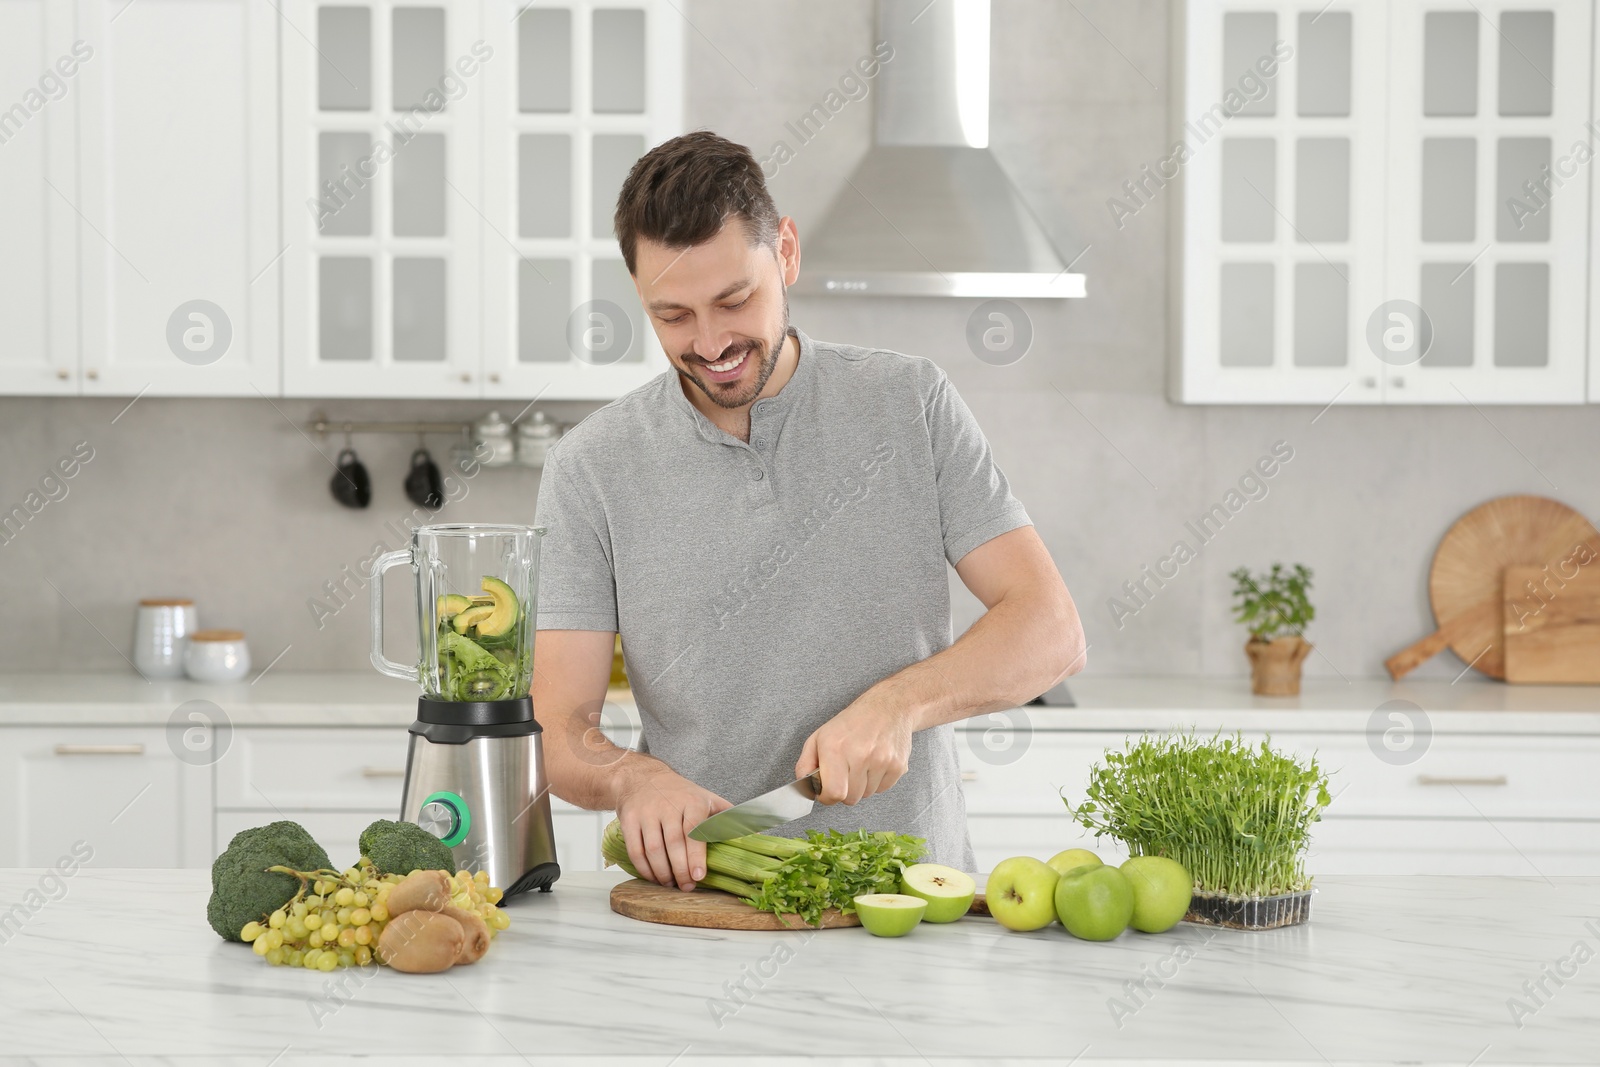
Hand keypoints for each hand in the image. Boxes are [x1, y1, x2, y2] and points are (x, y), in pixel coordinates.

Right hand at [612, 759, 730, 891]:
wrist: (642, 777)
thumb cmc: (680, 792)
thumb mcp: (707, 798)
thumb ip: (728, 817)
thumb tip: (755, 836)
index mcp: (692, 801)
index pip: (694, 831)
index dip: (696, 856)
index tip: (699, 876)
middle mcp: (668, 805)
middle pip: (673, 844)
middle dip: (680, 870)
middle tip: (687, 886)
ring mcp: (646, 813)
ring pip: (653, 850)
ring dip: (662, 873)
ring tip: (671, 884)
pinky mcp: (629, 820)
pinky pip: (635, 850)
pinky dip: (644, 869)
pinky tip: (653, 876)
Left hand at [794, 688, 914, 805]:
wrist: (888, 707)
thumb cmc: (851, 723)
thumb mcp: (819, 737)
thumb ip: (805, 764)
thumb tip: (805, 789)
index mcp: (836, 748)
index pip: (833, 793)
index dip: (828, 797)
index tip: (827, 792)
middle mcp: (860, 755)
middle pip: (850, 798)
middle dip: (844, 791)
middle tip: (845, 773)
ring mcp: (881, 761)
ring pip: (867, 795)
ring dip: (861, 786)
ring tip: (861, 764)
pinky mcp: (898, 766)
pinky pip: (883, 789)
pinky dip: (877, 782)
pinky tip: (875, 763)